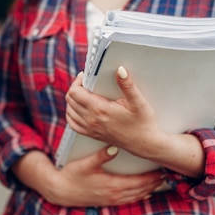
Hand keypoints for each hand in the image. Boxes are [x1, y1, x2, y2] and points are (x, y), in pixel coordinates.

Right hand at [45, 146, 164, 206]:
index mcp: (112, 185)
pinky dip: (139, 197)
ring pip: (136, 197)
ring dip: (149, 190)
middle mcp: (114, 195)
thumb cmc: (71, 175)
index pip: (138, 182)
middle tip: (165, 175)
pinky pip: (129, 201)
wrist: (60, 191)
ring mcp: (111, 200)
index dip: (151, 177)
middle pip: (141, 190)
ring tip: (159, 183)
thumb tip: (114, 147)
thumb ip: (100, 156)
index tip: (161, 170)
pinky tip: (144, 194)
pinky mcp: (107, 202)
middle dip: (154, 183)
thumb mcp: (84, 163)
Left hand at [65, 67, 204, 177]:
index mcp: (99, 110)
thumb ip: (127, 85)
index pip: (75, 92)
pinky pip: (73, 124)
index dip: (77, 81)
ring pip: (69, 111)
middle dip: (75, 88)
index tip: (86, 76)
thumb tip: (120, 70)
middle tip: (85, 82)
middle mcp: (91, 120)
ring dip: (73, 100)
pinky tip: (78, 109)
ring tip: (83, 93)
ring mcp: (90, 129)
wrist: (144, 143)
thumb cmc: (143, 123)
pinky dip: (72, 114)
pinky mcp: (91, 135)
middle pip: (70, 100)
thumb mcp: (138, 101)